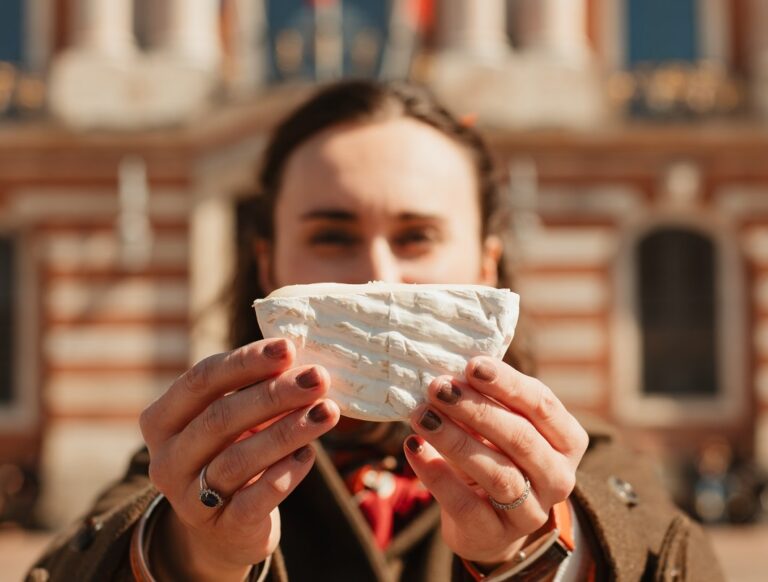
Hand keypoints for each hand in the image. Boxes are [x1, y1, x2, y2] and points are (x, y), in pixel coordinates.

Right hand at [139, 339, 339, 580]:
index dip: (245, 361)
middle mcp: (167, 459)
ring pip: (239, 459)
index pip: (201, 380)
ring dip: (289, 431)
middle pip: (220, 418)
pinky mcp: (222, 528)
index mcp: (162, 420)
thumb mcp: (231, 420)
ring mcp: (189, 498)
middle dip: (274, 394)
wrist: (223, 529)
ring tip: (327, 412)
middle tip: (318, 378)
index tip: (287, 347)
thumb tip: (302, 363)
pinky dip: (286, 473)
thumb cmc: (231, 453)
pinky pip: (256, 499)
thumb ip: (254, 391)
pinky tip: (309, 454)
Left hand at [404, 356, 587, 564]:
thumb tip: (449, 373)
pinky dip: (436, 474)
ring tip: (422, 415)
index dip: (507, 383)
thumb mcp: (500, 426)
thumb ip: (485, 400)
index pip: (542, 405)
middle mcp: (557, 477)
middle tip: (439, 387)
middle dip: (476, 408)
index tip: (473, 365)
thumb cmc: (496, 455)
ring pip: (496, 473)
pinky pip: (465, 504)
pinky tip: (413, 447)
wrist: (488, 523)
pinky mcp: (496, 535)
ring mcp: (531, 511)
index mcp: (566, 440)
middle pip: (520, 438)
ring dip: (454, 439)